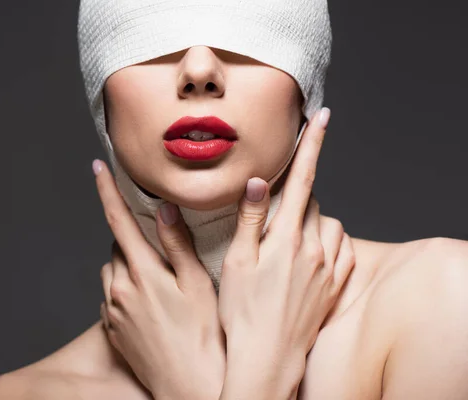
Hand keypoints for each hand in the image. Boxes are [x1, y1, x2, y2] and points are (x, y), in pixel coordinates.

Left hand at [93, 159, 225, 399]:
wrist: (189, 388)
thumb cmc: (203, 337)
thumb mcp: (197, 285)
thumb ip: (176, 244)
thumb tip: (163, 209)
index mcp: (140, 273)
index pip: (118, 220)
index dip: (107, 190)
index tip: (97, 168)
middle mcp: (118, 290)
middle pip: (117, 246)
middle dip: (133, 239)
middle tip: (161, 252)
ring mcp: (112, 312)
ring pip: (112, 272)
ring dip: (128, 265)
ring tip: (160, 283)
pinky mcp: (112, 330)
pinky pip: (111, 297)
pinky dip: (125, 291)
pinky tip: (151, 307)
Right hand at [218, 108, 355, 398]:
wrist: (268, 359)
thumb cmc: (243, 312)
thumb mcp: (236, 262)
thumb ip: (250, 219)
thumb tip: (258, 180)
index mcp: (286, 238)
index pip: (302, 179)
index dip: (311, 144)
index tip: (321, 116)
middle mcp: (314, 249)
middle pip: (313, 202)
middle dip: (296, 198)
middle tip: (271, 220)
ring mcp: (329, 269)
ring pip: (328, 225)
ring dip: (310, 222)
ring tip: (285, 243)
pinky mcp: (335, 287)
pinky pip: (343, 251)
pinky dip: (329, 243)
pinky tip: (311, 256)